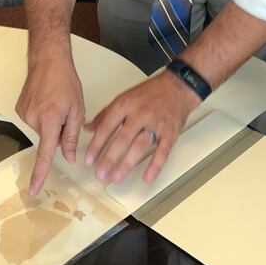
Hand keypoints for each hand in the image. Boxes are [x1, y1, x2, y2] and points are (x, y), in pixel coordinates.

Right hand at [15, 56, 84, 196]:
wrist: (47, 60)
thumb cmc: (65, 81)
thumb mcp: (77, 110)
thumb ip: (72, 136)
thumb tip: (68, 158)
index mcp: (50, 121)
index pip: (44, 154)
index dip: (39, 174)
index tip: (33, 189)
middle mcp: (33, 119)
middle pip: (48, 139)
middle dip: (58, 132)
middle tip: (66, 112)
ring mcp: (24, 114)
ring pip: (42, 130)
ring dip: (50, 122)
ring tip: (55, 102)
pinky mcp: (19, 109)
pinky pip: (34, 121)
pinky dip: (42, 115)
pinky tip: (46, 100)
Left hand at [85, 71, 200, 185]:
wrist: (177, 87)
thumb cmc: (150, 92)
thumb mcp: (124, 98)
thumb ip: (105, 114)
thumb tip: (88, 127)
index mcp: (125, 105)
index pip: (107, 127)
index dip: (96, 144)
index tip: (89, 159)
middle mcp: (140, 114)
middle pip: (122, 139)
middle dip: (109, 159)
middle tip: (100, 173)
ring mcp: (156, 124)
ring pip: (139, 146)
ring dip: (127, 164)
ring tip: (117, 177)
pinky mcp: (170, 133)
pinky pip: (162, 152)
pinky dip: (155, 166)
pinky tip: (147, 178)